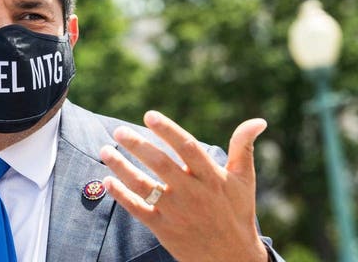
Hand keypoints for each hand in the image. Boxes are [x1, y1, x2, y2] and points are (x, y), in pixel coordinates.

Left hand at [101, 111, 267, 261]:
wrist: (232, 258)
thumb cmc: (237, 213)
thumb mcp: (243, 180)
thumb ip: (243, 147)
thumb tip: (258, 121)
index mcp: (211, 177)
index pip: (187, 147)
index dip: (168, 130)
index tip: (149, 115)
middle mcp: (192, 192)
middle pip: (161, 164)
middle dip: (138, 145)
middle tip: (119, 131)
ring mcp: (176, 211)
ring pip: (144, 186)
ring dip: (121, 168)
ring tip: (105, 151)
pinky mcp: (163, 228)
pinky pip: (138, 209)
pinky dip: (121, 195)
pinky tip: (106, 181)